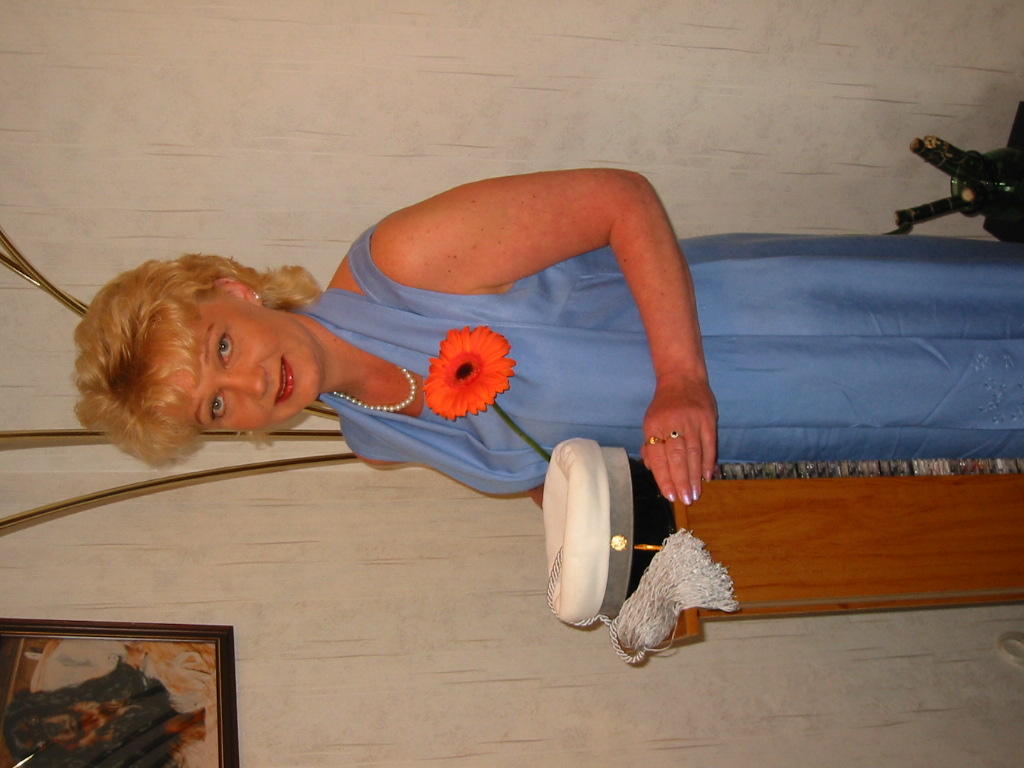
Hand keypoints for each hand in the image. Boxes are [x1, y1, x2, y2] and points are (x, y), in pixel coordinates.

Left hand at [641, 376, 717, 504]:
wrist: (682, 377)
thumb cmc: (665, 405)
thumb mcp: (651, 421)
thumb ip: (650, 445)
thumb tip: (652, 469)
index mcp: (654, 425)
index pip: (657, 456)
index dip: (663, 477)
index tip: (669, 495)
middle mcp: (672, 422)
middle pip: (677, 456)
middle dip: (681, 480)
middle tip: (685, 499)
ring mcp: (692, 420)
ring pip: (694, 452)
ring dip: (695, 475)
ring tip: (696, 493)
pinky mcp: (708, 418)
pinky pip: (709, 443)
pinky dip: (708, 461)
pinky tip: (708, 476)